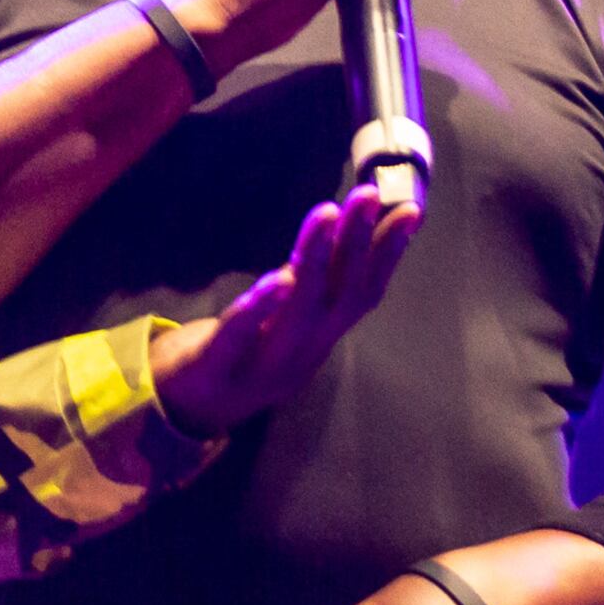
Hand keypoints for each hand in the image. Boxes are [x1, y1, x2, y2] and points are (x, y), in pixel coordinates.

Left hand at [146, 185, 418, 433]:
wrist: (193, 410)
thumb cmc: (249, 350)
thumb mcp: (291, 317)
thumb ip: (318, 279)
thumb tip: (355, 230)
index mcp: (320, 337)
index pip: (361, 293)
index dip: (388, 255)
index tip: (411, 210)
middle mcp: (301, 353)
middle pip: (335, 298)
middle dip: (355, 244)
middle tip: (367, 194)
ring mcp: (261, 365)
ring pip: (295, 315)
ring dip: (314, 262)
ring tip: (326, 213)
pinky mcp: (214, 369)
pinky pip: (238, 339)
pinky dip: (257, 311)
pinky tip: (273, 279)